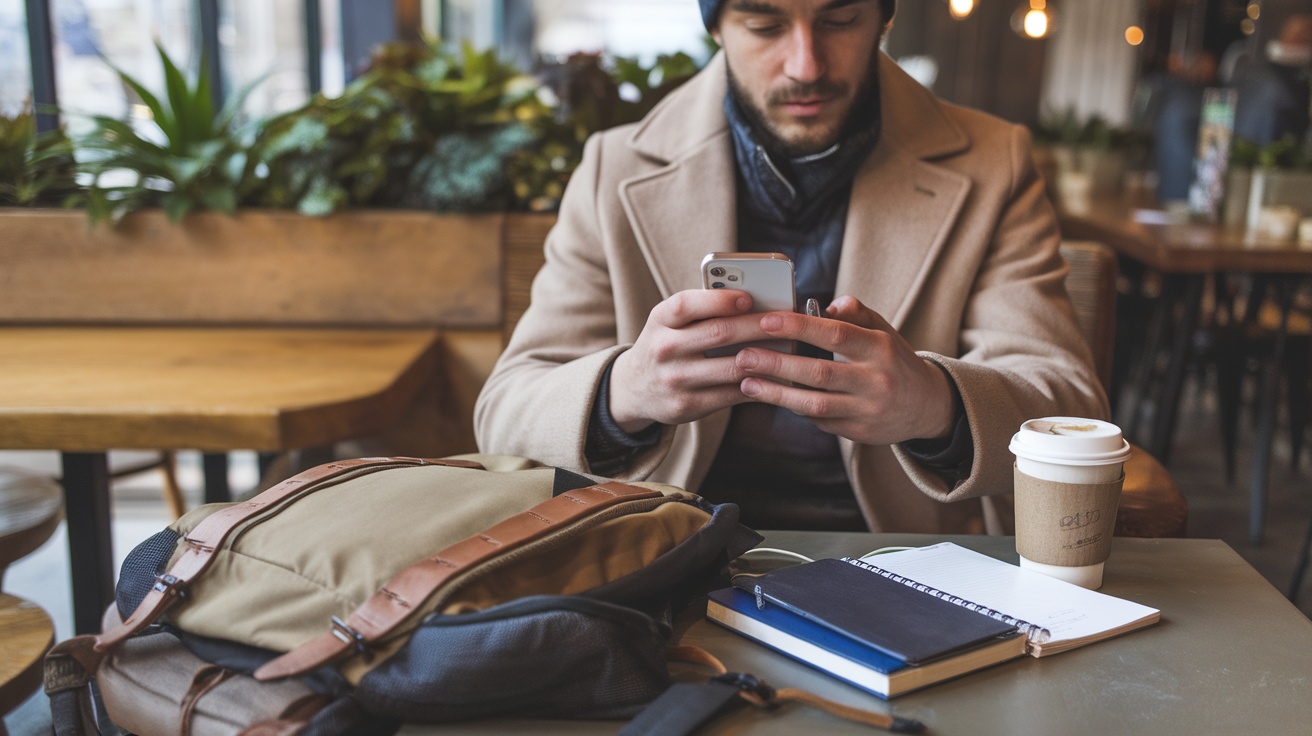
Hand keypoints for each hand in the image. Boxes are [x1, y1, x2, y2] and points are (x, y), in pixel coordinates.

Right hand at [608, 289, 779, 432]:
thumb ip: (701, 311)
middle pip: (718, 333)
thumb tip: (756, 304)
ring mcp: (675, 380)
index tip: (749, 297)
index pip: (687, 304)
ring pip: (731, 367)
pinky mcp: (687, 406)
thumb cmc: (666, 344)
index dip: (720, 300)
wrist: (633, 388)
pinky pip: (732, 394)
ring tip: (789, 348)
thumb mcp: (669, 322)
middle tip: (785, 321)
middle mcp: (664, 349)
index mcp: (660, 319)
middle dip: (757, 326)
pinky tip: (775, 376)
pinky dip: (758, 384)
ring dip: (765, 358)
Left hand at [733, 295, 956, 444]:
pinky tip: (771, 396)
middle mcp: (875, 380)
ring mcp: (867, 410)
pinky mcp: (858, 433)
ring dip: (776, 394)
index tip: (765, 321)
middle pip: (819, 372)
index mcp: (880, 348)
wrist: (926, 406)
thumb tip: (826, 305)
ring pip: (815, 404)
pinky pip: (819, 420)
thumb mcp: (883, 331)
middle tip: (743, 356)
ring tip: (747, 383)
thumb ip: (855, 313)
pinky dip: (794, 407)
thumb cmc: (894, 360)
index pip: (835, 333)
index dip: (799, 326)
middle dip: (777, 364)